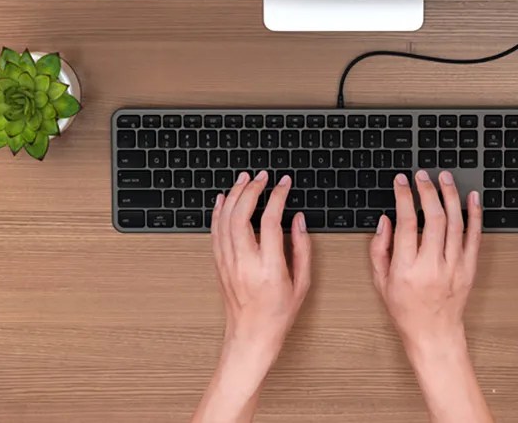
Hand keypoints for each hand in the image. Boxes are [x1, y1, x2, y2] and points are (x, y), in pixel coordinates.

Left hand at [193, 171, 311, 422]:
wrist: (249, 340)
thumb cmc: (277, 316)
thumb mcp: (302, 285)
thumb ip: (301, 249)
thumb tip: (297, 220)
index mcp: (268, 269)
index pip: (269, 221)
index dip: (277, 197)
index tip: (284, 184)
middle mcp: (244, 264)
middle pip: (241, 215)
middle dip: (252, 189)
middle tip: (262, 177)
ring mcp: (228, 264)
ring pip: (225, 221)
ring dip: (234, 195)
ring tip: (244, 179)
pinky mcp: (219, 266)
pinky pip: (215, 233)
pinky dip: (218, 212)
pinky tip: (224, 199)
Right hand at [370, 171, 491, 422]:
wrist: (434, 335)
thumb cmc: (406, 311)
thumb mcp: (381, 282)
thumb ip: (379, 249)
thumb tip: (385, 220)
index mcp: (407, 269)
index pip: (406, 223)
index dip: (404, 197)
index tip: (402, 181)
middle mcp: (432, 267)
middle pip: (433, 219)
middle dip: (428, 191)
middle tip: (423, 175)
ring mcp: (454, 268)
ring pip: (455, 224)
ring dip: (450, 196)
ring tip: (445, 178)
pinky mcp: (469, 269)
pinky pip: (474, 237)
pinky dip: (474, 215)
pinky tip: (471, 198)